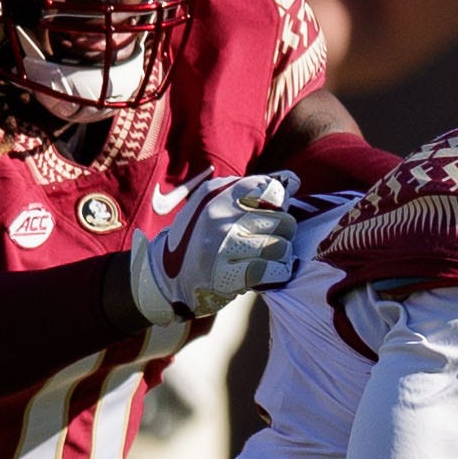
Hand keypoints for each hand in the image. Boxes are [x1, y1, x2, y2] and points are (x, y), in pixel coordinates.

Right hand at [130, 171, 296, 321]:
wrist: (164, 277)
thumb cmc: (199, 237)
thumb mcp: (214, 203)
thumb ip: (251, 191)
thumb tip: (293, 182)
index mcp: (218, 193)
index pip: (271, 188)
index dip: (281, 203)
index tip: (275, 212)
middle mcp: (220, 215)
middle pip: (282, 219)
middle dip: (283, 233)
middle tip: (269, 240)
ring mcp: (223, 245)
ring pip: (280, 246)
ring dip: (280, 256)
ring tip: (266, 258)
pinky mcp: (227, 275)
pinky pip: (272, 271)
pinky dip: (277, 274)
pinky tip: (268, 274)